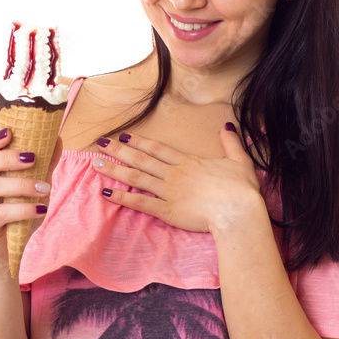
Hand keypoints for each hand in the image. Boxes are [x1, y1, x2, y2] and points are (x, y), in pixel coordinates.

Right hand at [0, 127, 63, 264]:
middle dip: (7, 157)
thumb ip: (44, 162)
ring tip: (45, 188)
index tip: (9, 132)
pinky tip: (41, 209)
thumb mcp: (34, 184)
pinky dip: (23, 209)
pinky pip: (1, 213)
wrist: (7, 248)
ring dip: (21, 185)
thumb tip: (58, 138)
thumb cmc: (17, 210)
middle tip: (32, 157)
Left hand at [91, 124, 261, 233]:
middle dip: (119, 150)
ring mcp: (169, 192)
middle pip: (141, 159)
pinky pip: (140, 203)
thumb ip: (231, 142)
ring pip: (136, 178)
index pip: (158, 149)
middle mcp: (174, 174)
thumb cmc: (242, 189)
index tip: (124, 135)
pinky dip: (122, 197)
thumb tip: (227, 126)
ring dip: (115, 170)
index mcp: (189, 162)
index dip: (139, 141)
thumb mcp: (239, 160)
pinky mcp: (168, 211)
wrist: (238, 212)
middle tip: (100, 144)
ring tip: (96, 164)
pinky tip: (107, 192)